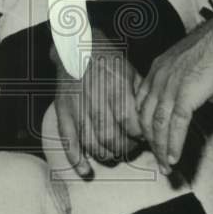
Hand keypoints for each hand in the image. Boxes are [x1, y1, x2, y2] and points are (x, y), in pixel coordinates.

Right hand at [52, 29, 142, 177]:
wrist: (76, 44)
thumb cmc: (107, 58)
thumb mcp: (130, 70)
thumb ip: (139, 97)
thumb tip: (150, 121)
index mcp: (116, 88)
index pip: (131, 124)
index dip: (139, 136)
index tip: (143, 137)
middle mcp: (96, 99)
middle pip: (112, 138)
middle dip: (125, 148)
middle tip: (131, 147)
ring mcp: (77, 106)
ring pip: (93, 143)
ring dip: (106, 154)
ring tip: (114, 152)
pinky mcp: (63, 110)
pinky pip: (68, 139)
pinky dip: (76, 158)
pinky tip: (85, 170)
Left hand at [135, 18, 212, 172]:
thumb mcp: (187, 61)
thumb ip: (180, 78)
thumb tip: (186, 95)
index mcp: (156, 69)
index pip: (142, 102)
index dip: (143, 123)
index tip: (150, 139)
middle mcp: (158, 78)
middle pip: (146, 117)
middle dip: (150, 142)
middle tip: (157, 159)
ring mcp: (170, 86)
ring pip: (158, 125)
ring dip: (161, 149)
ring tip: (166, 166)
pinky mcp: (186, 94)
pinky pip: (176, 126)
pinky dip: (174, 144)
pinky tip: (174, 157)